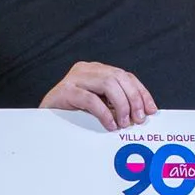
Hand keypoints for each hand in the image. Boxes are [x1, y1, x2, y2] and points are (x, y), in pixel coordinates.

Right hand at [40, 62, 157, 130]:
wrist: (43, 122)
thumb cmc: (72, 116)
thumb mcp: (99, 106)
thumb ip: (115, 104)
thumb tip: (141, 113)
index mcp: (96, 70)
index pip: (125, 76)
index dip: (141, 92)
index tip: (151, 109)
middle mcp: (86, 70)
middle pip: (119, 77)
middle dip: (134, 99)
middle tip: (138, 119)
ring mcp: (74, 78)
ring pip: (108, 84)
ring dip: (121, 105)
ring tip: (123, 123)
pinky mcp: (65, 91)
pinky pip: (91, 99)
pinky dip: (104, 113)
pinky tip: (110, 124)